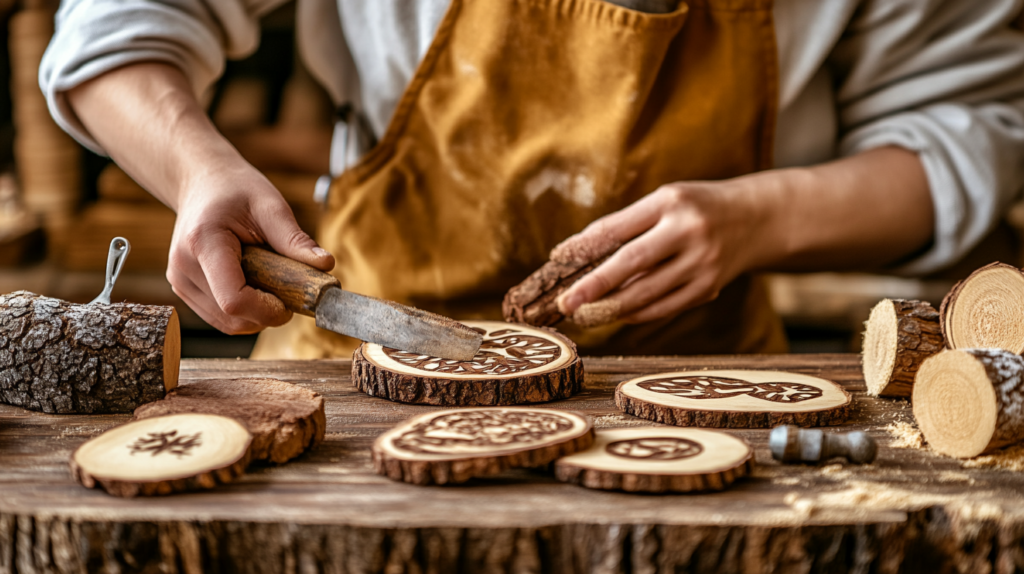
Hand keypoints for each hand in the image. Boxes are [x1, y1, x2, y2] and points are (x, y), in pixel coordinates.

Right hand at [65, 62, 335, 334]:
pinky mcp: (184, 289)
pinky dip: (243, 312)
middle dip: (267, 314)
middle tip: (288, 290)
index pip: (234, 300)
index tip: (290, 301)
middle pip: (231, 318)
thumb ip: (295, 239)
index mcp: (204, 243)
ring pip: (226, 324)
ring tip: (270, 283)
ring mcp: (180, 282)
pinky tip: (253, 286)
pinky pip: (219, 318)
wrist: (201, 183)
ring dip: (256, 315)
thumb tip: (326, 265)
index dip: (267, 310)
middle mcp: (184, 268)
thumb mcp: (270, 206)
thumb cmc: (236, 190)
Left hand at [556, 180, 768, 324]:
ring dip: (611, 307)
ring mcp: (702, 263)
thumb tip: (576, 253)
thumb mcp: (664, 201)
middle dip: (595, 286)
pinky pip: (664, 307)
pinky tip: (616, 314)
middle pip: (632, 262)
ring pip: (647, 293)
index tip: (558, 259)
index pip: (619, 227)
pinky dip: (637, 313)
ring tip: (583, 314)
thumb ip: (626, 225)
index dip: (585, 245)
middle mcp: (688, 231)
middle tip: (565, 303)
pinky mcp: (709, 288)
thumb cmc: (696, 208)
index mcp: (671, 202)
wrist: (757, 219)